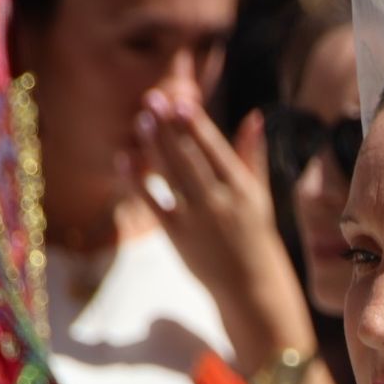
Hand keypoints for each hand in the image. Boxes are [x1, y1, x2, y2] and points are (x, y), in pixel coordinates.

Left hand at [130, 89, 290, 296]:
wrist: (249, 283)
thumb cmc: (254, 233)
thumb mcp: (260, 193)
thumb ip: (253, 153)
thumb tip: (255, 116)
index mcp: (241, 186)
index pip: (215, 149)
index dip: (197, 125)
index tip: (182, 102)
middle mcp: (218, 200)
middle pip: (188, 157)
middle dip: (169, 128)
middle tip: (152, 100)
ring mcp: (196, 218)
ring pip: (170, 175)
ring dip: (153, 146)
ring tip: (141, 120)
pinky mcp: (177, 235)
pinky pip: (152, 203)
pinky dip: (136, 181)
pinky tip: (124, 159)